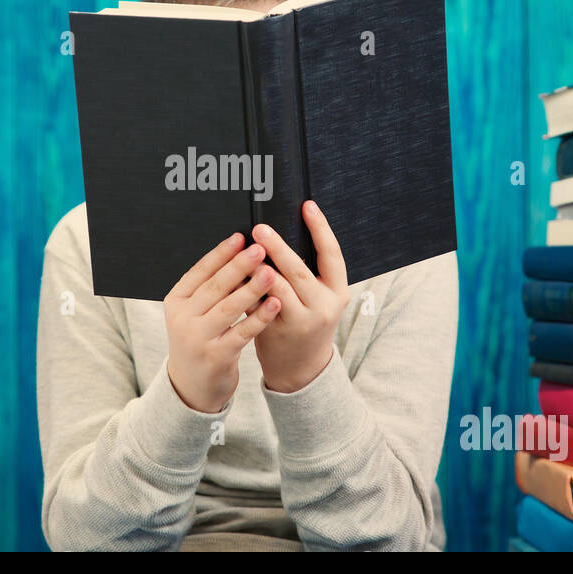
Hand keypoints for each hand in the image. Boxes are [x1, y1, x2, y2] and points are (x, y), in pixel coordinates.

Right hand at [163, 233, 282, 412]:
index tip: (240, 237)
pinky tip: (275, 303)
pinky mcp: (216, 356)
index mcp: (176, 301)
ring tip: (271, 272)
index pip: (199, 271)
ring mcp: (198, 339)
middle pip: (215, 287)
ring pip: (229, 308)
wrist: (191, 385)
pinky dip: (259, 317)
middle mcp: (183, 318)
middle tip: (260, 248)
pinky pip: (242, 332)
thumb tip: (239, 250)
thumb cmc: (200, 339)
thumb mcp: (194, 312)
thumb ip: (210, 287)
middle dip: (239, 266)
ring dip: (251, 288)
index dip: (221, 253)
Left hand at [251, 201, 349, 392]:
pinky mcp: (278, 333)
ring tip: (245, 249)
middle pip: (299, 271)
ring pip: (278, 289)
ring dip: (259, 268)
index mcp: (338, 290)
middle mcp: (324, 306)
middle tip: (260, 227)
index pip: (332, 254)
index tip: (307, 205)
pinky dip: (248, 290)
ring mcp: (302, 321)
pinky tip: (234, 276)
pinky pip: (259, 306)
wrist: (302, 367)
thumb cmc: (307, 319)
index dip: (321, 228)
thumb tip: (280, 230)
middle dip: (278, 247)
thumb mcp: (318, 296)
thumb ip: (307, 270)